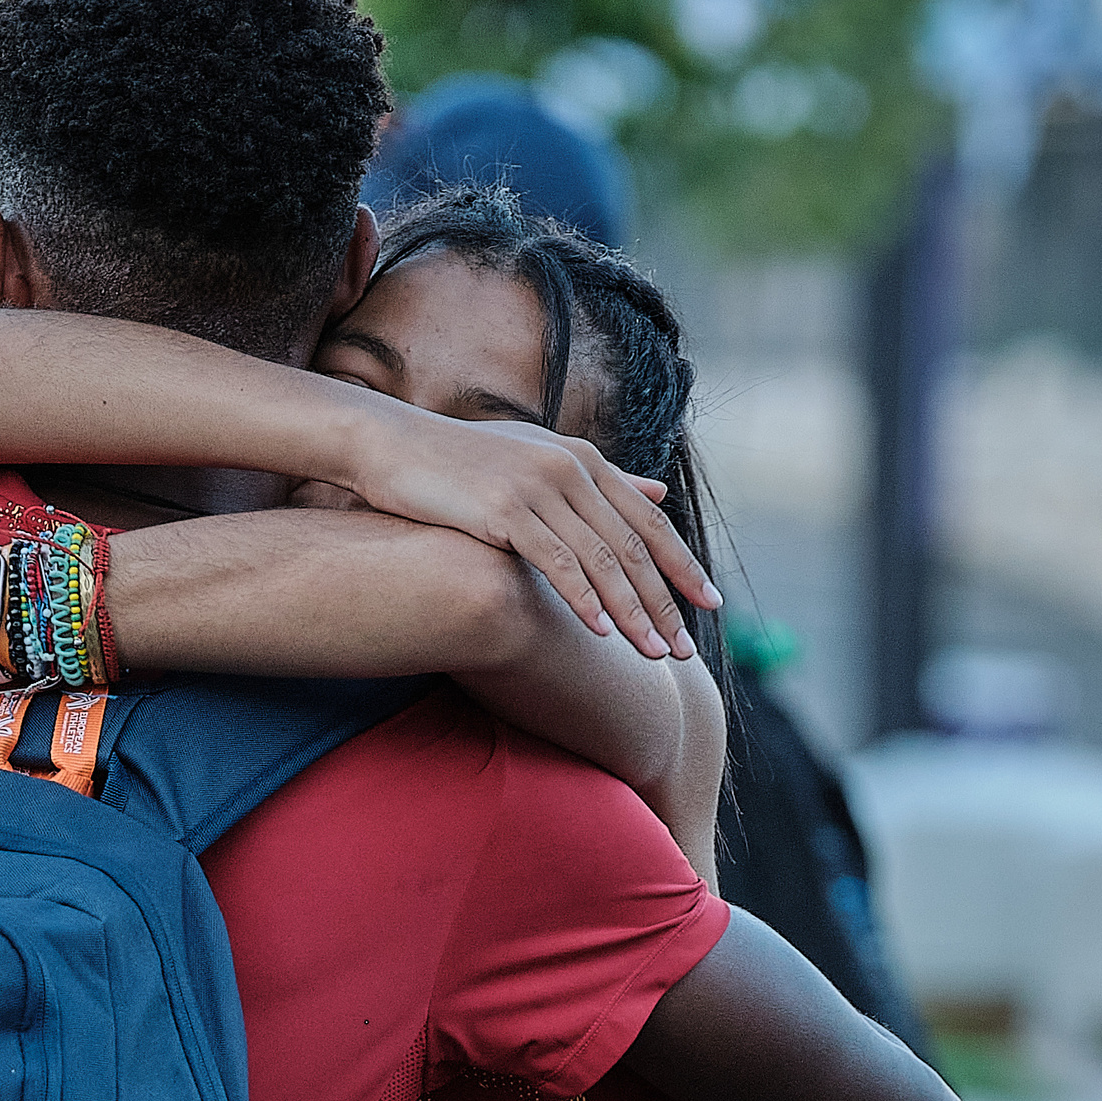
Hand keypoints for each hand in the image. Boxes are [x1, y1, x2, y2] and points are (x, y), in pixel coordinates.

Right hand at [342, 412, 720, 660]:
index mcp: (583, 460)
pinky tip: (601, 633)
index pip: (648, 521)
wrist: (390, 445)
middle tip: (686, 649)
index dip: (683, 565)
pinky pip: (556, 562)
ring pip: (602, 560)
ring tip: (653, 654)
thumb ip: (601, 481)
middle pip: (634, 546)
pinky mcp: (505, 508)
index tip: (711, 605)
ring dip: (632, 613)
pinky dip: (583, 600)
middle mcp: (570, 469)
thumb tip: (659, 494)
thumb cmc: (458, 462)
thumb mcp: (537, 462)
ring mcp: (539, 487)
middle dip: (666, 602)